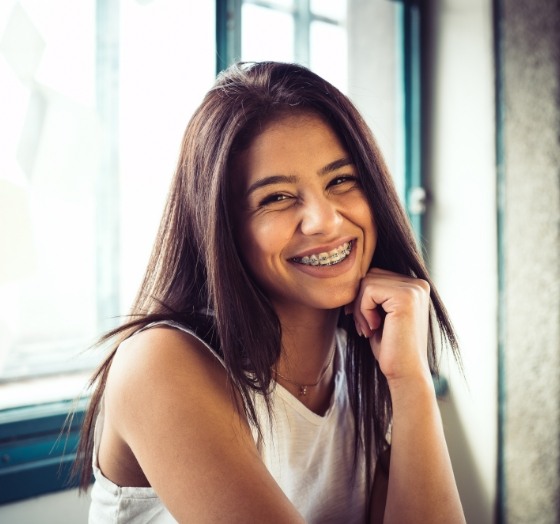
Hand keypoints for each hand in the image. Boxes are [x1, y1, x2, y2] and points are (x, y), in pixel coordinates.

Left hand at [346, 267, 431, 384]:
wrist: (405, 372)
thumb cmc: (391, 347)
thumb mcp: (381, 315)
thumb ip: (375, 294)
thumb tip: (350, 278)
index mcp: (415, 287)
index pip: (377, 276)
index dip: (363, 297)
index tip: (362, 320)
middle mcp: (418, 284)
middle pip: (371, 276)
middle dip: (360, 301)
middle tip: (363, 327)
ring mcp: (413, 289)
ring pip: (367, 282)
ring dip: (360, 308)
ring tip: (368, 329)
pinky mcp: (405, 297)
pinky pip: (369, 291)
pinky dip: (363, 311)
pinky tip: (374, 328)